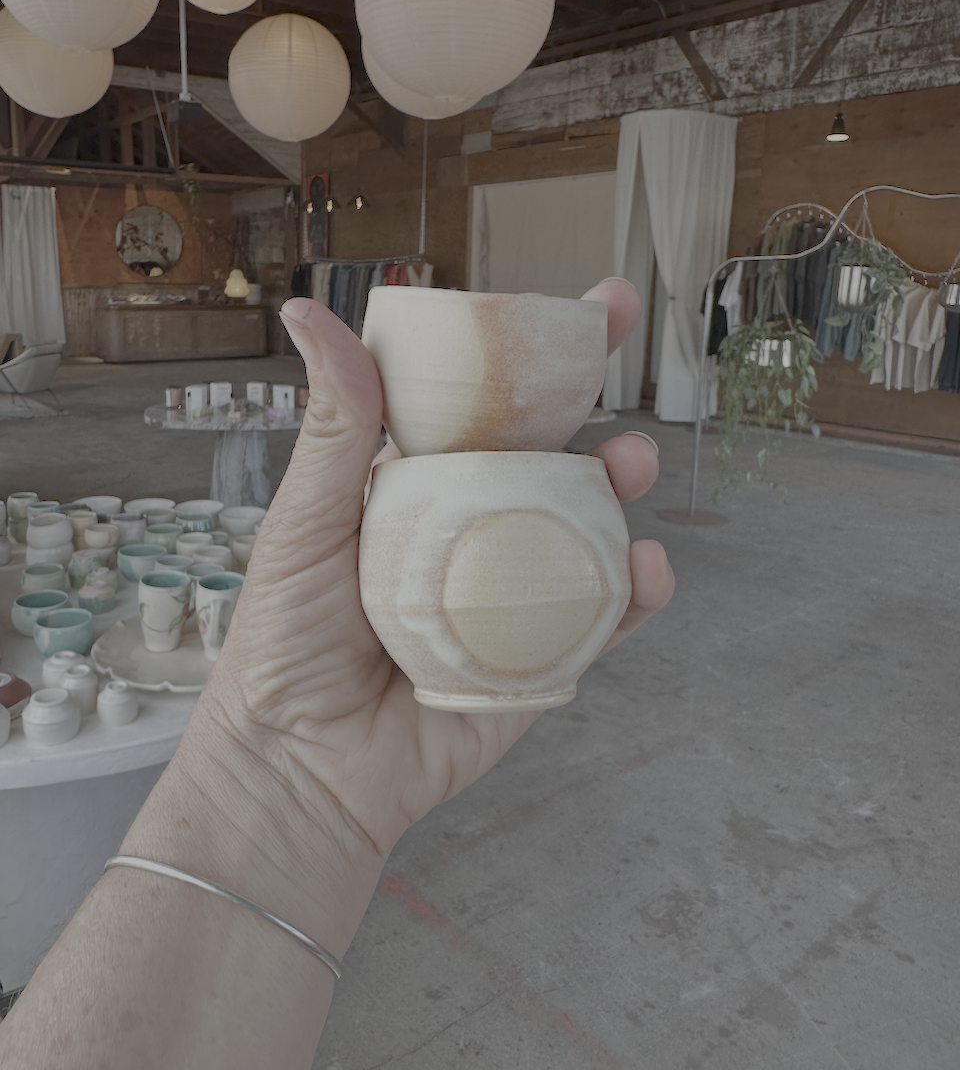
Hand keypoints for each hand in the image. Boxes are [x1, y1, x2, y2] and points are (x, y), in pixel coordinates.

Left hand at [201, 280, 674, 871]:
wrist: (300, 766)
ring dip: (620, 488)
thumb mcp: (309, 519)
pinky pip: (604, 620)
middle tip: (623, 341)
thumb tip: (312, 310)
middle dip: (595, 398)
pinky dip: (637, 593)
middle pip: (551, 455)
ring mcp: (514, 595)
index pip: (489, 408)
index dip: (539, 355)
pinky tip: (647, 565)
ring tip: (630, 462)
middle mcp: (476, 534)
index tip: (589, 303)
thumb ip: (338, 423)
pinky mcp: (541, 660)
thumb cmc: (287, 640)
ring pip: (586, 528)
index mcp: (424, 490)